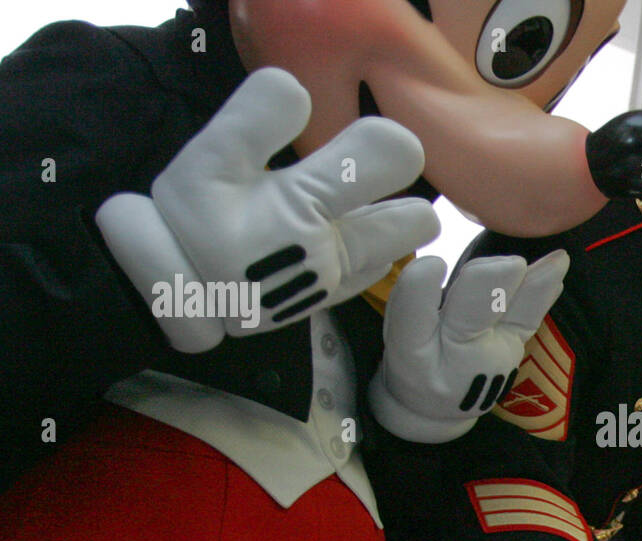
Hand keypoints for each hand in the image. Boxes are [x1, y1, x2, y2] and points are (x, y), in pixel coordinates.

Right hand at [95, 67, 438, 352]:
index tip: (361, 136)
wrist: (171, 298)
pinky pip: (371, 271)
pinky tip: (334, 236)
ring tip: (346, 208)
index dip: (388, 136)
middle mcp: (337, 248)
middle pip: (419, 221)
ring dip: (387, 226)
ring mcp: (337, 280)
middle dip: (403, 197)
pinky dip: (366, 252)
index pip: (394, 154)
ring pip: (397, 248)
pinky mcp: (328, 300)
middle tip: (365, 183)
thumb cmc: (189, 223)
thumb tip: (297, 88)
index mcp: (310, 204)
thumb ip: (253, 120)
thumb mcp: (207, 159)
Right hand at [368, 250, 568, 442]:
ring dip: (532, 288)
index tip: (433, 263)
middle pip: (470, 318)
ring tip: (556, 262)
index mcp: (411, 353)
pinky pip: (529, 320)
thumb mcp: (398, 333)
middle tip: (513, 264)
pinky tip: (557, 269)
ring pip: (511, 318)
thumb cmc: (413, 356)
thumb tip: (437, 259)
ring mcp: (490, 359)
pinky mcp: (513, 352)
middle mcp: (453, 360)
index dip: (421, 289)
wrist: (436, 408)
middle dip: (491, 286)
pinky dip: (542, 293)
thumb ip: (413, 301)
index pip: (412, 319)